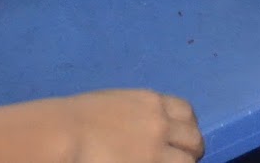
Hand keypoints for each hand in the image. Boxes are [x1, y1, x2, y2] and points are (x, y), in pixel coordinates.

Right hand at [52, 89, 203, 162]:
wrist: (64, 134)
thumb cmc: (76, 119)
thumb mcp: (113, 103)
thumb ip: (135, 113)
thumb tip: (142, 129)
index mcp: (150, 102)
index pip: (186, 113)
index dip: (185, 128)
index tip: (177, 139)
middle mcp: (160, 123)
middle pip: (195, 138)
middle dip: (189, 150)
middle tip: (175, 159)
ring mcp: (157, 149)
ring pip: (189, 161)